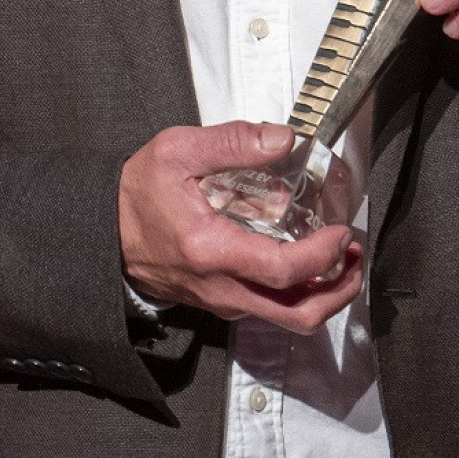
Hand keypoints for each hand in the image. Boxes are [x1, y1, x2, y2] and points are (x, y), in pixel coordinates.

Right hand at [118, 121, 362, 331]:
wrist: (103, 233)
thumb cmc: (138, 193)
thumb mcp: (177, 151)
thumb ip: (231, 142)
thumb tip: (283, 138)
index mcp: (210, 251)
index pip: (281, 271)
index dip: (322, 256)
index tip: (342, 232)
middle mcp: (220, 288)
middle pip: (296, 315)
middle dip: (339, 292)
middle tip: (356, 258)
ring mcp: (221, 301)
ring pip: (286, 318)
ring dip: (324, 293)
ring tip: (342, 258)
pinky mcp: (221, 303)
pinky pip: (269, 309)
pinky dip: (299, 292)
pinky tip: (308, 260)